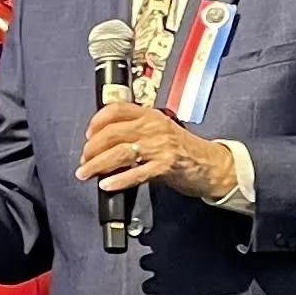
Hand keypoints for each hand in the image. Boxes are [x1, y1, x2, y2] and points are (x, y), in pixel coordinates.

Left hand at [77, 101, 236, 203]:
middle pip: (112, 133)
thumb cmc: (183, 149)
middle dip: (92, 148)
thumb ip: (136, 131)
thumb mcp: (159, 132)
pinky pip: (136, 173)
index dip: (97, 121)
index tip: (87, 135)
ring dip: (98, 164)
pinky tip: (107, 184)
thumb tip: (104, 141)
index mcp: (150, 115)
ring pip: (120, 152)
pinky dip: (119, 179)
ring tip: (86, 173)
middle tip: (83, 160)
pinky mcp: (165, 165)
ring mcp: (160, 146)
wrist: (211, 165)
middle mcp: (153, 127)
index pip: (116, 110)